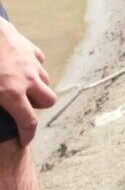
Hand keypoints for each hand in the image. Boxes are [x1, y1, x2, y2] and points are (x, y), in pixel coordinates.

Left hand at [0, 15, 56, 144]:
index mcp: (11, 94)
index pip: (28, 122)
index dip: (28, 135)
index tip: (24, 141)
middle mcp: (27, 80)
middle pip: (49, 100)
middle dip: (39, 106)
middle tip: (24, 105)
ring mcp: (31, 63)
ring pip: (45, 80)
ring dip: (37, 86)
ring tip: (22, 85)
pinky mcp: (30, 48)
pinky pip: (38, 62)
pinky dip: (33, 67)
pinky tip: (19, 66)